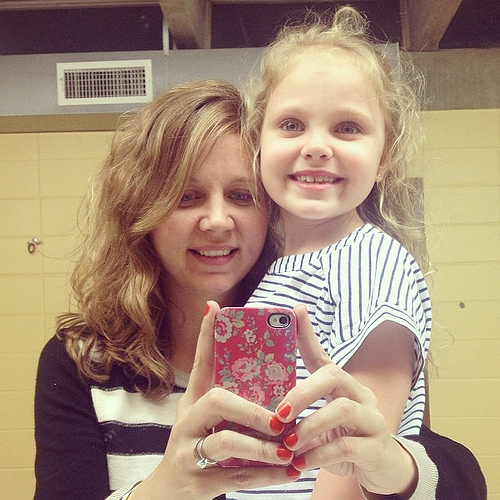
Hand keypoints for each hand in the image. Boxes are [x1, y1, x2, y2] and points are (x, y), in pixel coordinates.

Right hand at [131, 301, 299, 499]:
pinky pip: (235, 477)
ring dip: (260, 447)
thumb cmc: (194, 447)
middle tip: (279, 420)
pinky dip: (265, 476)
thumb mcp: (202, 419)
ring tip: (287, 450)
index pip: (199, 363)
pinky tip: (288, 473)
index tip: (215, 308)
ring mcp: (188, 452)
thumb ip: (228, 397)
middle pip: (215, 401)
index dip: (206, 335)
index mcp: (192, 403)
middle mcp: (187, 422)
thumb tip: (255, 372)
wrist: (167, 494)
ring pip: (225, 442)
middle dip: (251, 410)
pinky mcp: (197, 483)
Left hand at [273, 304, 416, 497]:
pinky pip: (347, 446)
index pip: (323, 356)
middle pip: (333, 376)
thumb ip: (301, 415)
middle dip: (303, 392)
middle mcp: (360, 395)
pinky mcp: (377, 447)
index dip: (307, 335)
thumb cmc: (345, 441)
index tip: (295, 311)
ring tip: (289, 445)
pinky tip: (301, 463)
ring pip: (342, 410)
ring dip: (310, 426)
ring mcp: (372, 419)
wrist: (382, 470)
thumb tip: (267, 413)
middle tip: (280, 413)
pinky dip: (319, 454)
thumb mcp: (322, 424)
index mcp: (343, 387)